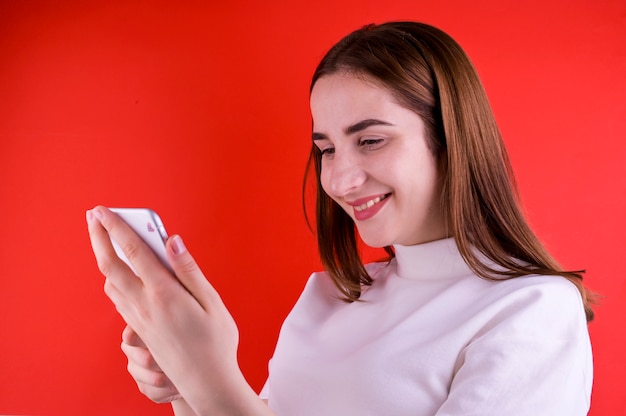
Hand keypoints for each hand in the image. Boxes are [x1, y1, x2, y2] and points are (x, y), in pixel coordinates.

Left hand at [86, 206, 264, 414]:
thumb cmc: (216, 342)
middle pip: (110, 265)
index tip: (104, 210)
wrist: (206, 382)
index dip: (117, 228)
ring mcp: (138, 319)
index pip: (134, 252)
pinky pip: (117, 298)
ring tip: (104, 239)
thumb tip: (172, 241)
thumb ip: (189, 269)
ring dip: (103, 257)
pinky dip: (112, 277)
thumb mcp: (211, 301)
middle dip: (98, 237)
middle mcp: (145, 306)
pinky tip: (120, 272)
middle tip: (92, 216)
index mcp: (165, 294)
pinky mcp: (139, 329)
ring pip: (109, 282)